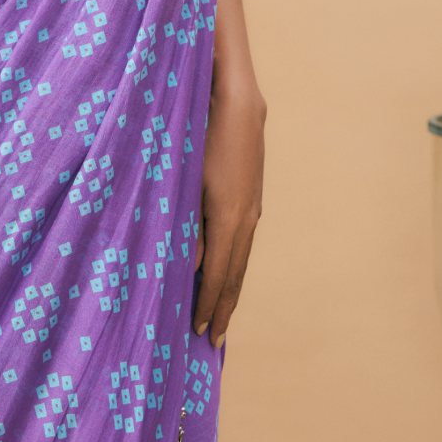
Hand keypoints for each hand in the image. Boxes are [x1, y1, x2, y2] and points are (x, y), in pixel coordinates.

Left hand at [193, 84, 265, 348]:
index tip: (198, 332)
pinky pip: (243, 242)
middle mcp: (246, 218)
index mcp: (228, 217)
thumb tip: (193, 266)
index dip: (208, 304)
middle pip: (235, 273)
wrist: (237, 100)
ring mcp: (253, 208)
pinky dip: (235, 265)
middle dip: (223, 308)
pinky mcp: (252, 198)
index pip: (219, 273)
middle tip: (213, 340)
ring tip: (221, 315)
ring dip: (231, 290)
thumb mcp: (187, 180)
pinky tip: (227, 271)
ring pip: (242, 259)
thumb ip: (188, 224)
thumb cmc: (201, 134)